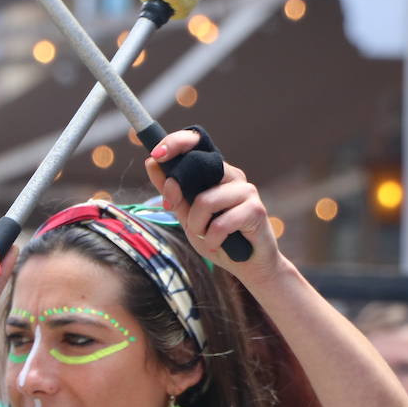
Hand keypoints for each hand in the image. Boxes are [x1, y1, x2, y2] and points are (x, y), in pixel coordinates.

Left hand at [144, 129, 281, 282]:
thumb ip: (172, 193)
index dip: (176, 142)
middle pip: (198, 165)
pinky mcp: (256, 210)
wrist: (247, 265)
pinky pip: (220, 223)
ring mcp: (246, 190)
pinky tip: (216, 245)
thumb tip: (151, 162)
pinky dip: (211, 239)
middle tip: (182, 218)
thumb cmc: (217, 237)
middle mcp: (231, 175)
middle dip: (178, 193)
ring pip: (205, 200)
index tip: (156, 155)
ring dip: (196, 225)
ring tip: (204, 236)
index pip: (197, 142)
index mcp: (215, 171)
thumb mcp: (187, 216)